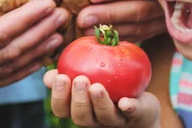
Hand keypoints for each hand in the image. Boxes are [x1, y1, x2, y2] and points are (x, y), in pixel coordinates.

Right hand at [44, 70, 160, 127]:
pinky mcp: (136, 114)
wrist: (140, 105)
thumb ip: (70, 72)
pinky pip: (132, 112)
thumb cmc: (107, 86)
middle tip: (79, 80)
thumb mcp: (88, 77)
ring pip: (104, 116)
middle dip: (78, 99)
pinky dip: (128, 107)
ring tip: (97, 87)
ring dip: (99, 102)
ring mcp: (115, 119)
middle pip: (81, 117)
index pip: (61, 109)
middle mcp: (94, 119)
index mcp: (79, 109)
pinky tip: (125, 102)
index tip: (60, 77)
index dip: (58, 96)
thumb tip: (51, 73)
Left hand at [76, 0, 165, 42]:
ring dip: (111, 30)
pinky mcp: (161, 28)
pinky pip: (141, 36)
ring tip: (87, 30)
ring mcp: (167, 17)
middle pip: (139, 10)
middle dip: (109, 14)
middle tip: (83, 18)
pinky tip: (102, 37)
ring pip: (140, 27)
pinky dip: (121, 37)